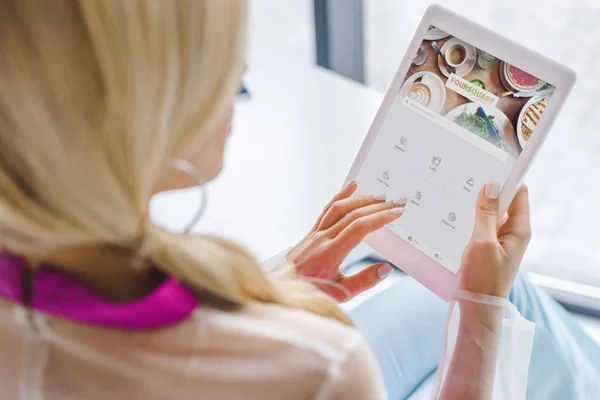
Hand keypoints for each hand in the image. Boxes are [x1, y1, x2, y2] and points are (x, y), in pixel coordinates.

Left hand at [288, 180, 406, 301]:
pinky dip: (341, 195)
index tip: (397, 212)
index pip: (358, 228)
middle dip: (378, 207)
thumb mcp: (341, 294)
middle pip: (353, 215)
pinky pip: (327, 209)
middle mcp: (322, 238)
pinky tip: (353, 186)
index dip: (379, 218)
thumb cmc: (312, 292)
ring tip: (381, 197)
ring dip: (362, 200)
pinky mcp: (312, 231)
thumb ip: (364, 281)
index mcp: (330, 253)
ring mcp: (315, 233)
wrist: (283, 287)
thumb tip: (386, 268)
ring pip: (340, 208)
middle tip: (399, 201)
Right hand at [459, 183, 530, 297]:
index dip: (506, 179)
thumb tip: (490, 187)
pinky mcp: (489, 248)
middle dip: (488, 191)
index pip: (519, 193)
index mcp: (519, 229)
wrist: (477, 307)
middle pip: (504, 202)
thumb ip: (485, 214)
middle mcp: (513, 233)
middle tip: (467, 181)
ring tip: (459, 197)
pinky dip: (473, 219)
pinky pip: (483, 226)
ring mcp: (501, 240)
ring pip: (491, 214)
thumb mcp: (482, 242)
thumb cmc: (482, 278)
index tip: (487, 167)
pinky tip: (457, 217)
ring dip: (477, 206)